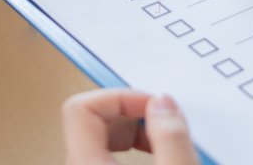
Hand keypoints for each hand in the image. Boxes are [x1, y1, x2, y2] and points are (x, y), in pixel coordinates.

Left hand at [62, 89, 199, 164]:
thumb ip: (171, 139)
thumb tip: (164, 104)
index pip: (81, 108)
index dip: (120, 97)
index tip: (153, 104)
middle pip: (92, 119)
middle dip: (133, 113)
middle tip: (165, 121)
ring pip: (103, 138)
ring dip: (137, 131)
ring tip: (167, 141)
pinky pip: (110, 156)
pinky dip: (137, 149)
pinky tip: (162, 156)